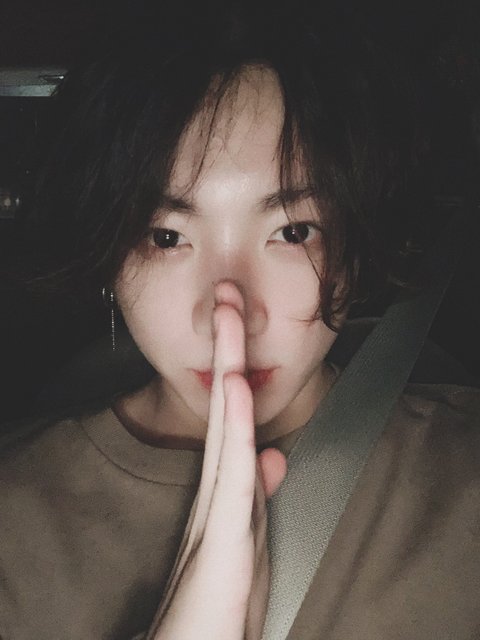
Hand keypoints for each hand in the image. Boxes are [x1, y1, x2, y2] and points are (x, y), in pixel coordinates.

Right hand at [147, 281, 286, 639]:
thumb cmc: (219, 606)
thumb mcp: (248, 541)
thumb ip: (257, 497)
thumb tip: (272, 456)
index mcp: (223, 492)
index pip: (232, 417)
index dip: (235, 366)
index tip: (236, 322)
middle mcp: (214, 494)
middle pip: (225, 406)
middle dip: (227, 348)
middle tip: (227, 296)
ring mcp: (215, 514)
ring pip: (226, 427)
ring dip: (229, 369)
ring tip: (229, 318)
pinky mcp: (220, 544)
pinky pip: (231, 474)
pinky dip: (236, 428)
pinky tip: (237, 390)